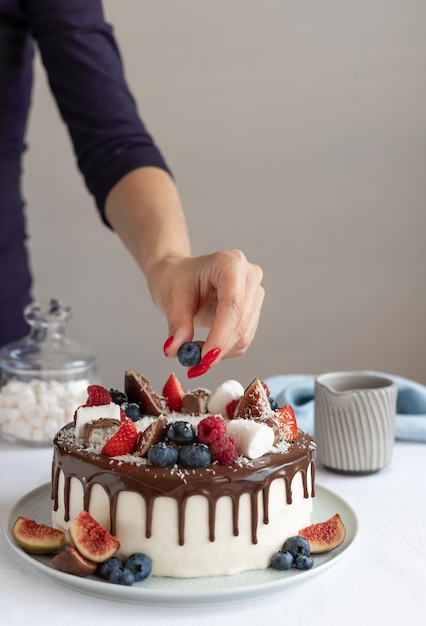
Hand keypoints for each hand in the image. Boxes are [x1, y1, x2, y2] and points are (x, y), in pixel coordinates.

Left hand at [146, 249, 263, 375]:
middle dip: (218, 348)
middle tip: (193, 366)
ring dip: (219, 351)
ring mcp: (255, 293)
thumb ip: (176, 324)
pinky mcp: (254, 310)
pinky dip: (223, 350)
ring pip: (244, 335)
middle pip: (241, 322)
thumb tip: (174, 349)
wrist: (180, 275)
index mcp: (230, 263)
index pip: (232, 305)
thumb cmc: (175, 279)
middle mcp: (249, 276)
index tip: (203, 359)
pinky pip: (243, 340)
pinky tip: (205, 347)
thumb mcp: (170, 299)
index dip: (220, 335)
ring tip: (192, 353)